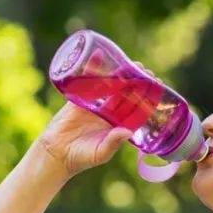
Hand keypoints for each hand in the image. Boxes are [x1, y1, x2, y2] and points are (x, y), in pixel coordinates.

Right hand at [36, 61, 155, 179]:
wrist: (56, 153)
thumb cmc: (81, 157)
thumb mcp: (100, 153)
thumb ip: (113, 143)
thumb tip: (127, 132)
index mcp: (118, 125)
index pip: (136, 108)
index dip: (146, 98)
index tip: (156, 87)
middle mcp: (108, 112)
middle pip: (126, 93)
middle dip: (136, 82)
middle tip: (146, 72)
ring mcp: (94, 104)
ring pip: (109, 85)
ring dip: (120, 73)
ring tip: (131, 63)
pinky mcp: (79, 98)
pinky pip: (87, 80)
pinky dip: (92, 68)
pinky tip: (99, 55)